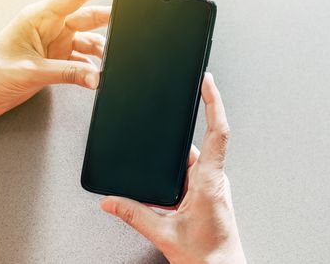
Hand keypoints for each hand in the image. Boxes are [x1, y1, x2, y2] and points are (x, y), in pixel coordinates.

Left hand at [0, 0, 133, 152]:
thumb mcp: (32, 71)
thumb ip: (68, 73)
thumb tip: (97, 76)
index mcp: (39, 16)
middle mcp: (49, 26)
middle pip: (89, 16)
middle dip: (111, 19)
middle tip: (130, 25)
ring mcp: (54, 42)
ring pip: (89, 40)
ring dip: (101, 51)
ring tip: (109, 63)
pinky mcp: (56, 58)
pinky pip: (83, 58)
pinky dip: (92, 67)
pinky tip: (95, 75)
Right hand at [101, 73, 246, 263]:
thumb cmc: (207, 257)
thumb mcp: (164, 233)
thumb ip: (134, 215)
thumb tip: (111, 201)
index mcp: (210, 181)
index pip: (218, 132)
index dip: (214, 103)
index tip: (207, 83)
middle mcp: (215, 179)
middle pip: (204, 140)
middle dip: (190, 123)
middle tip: (184, 97)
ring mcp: (214, 186)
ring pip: (196, 158)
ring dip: (181, 152)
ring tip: (166, 145)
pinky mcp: (209, 194)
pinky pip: (195, 171)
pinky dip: (182, 167)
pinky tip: (170, 174)